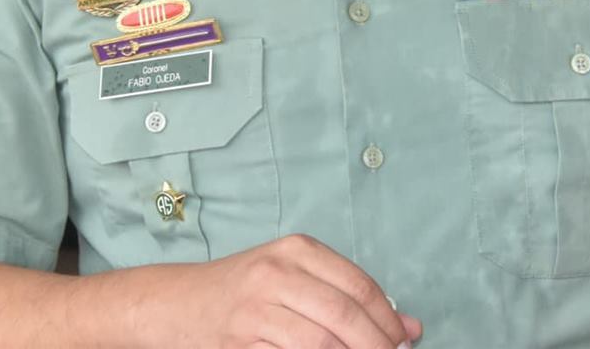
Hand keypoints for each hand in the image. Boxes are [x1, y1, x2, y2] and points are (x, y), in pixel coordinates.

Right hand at [173, 234, 420, 347]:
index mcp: (295, 250)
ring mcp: (255, 311)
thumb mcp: (293, 275)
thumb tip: (411, 327)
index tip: (404, 340)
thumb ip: (349, 296)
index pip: (359, 286)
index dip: (388, 320)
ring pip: (320, 344)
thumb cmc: (243, 290)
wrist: (178, 304)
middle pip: (343, 316)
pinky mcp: (242, 345)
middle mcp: (275, 274)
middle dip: (377, 346)